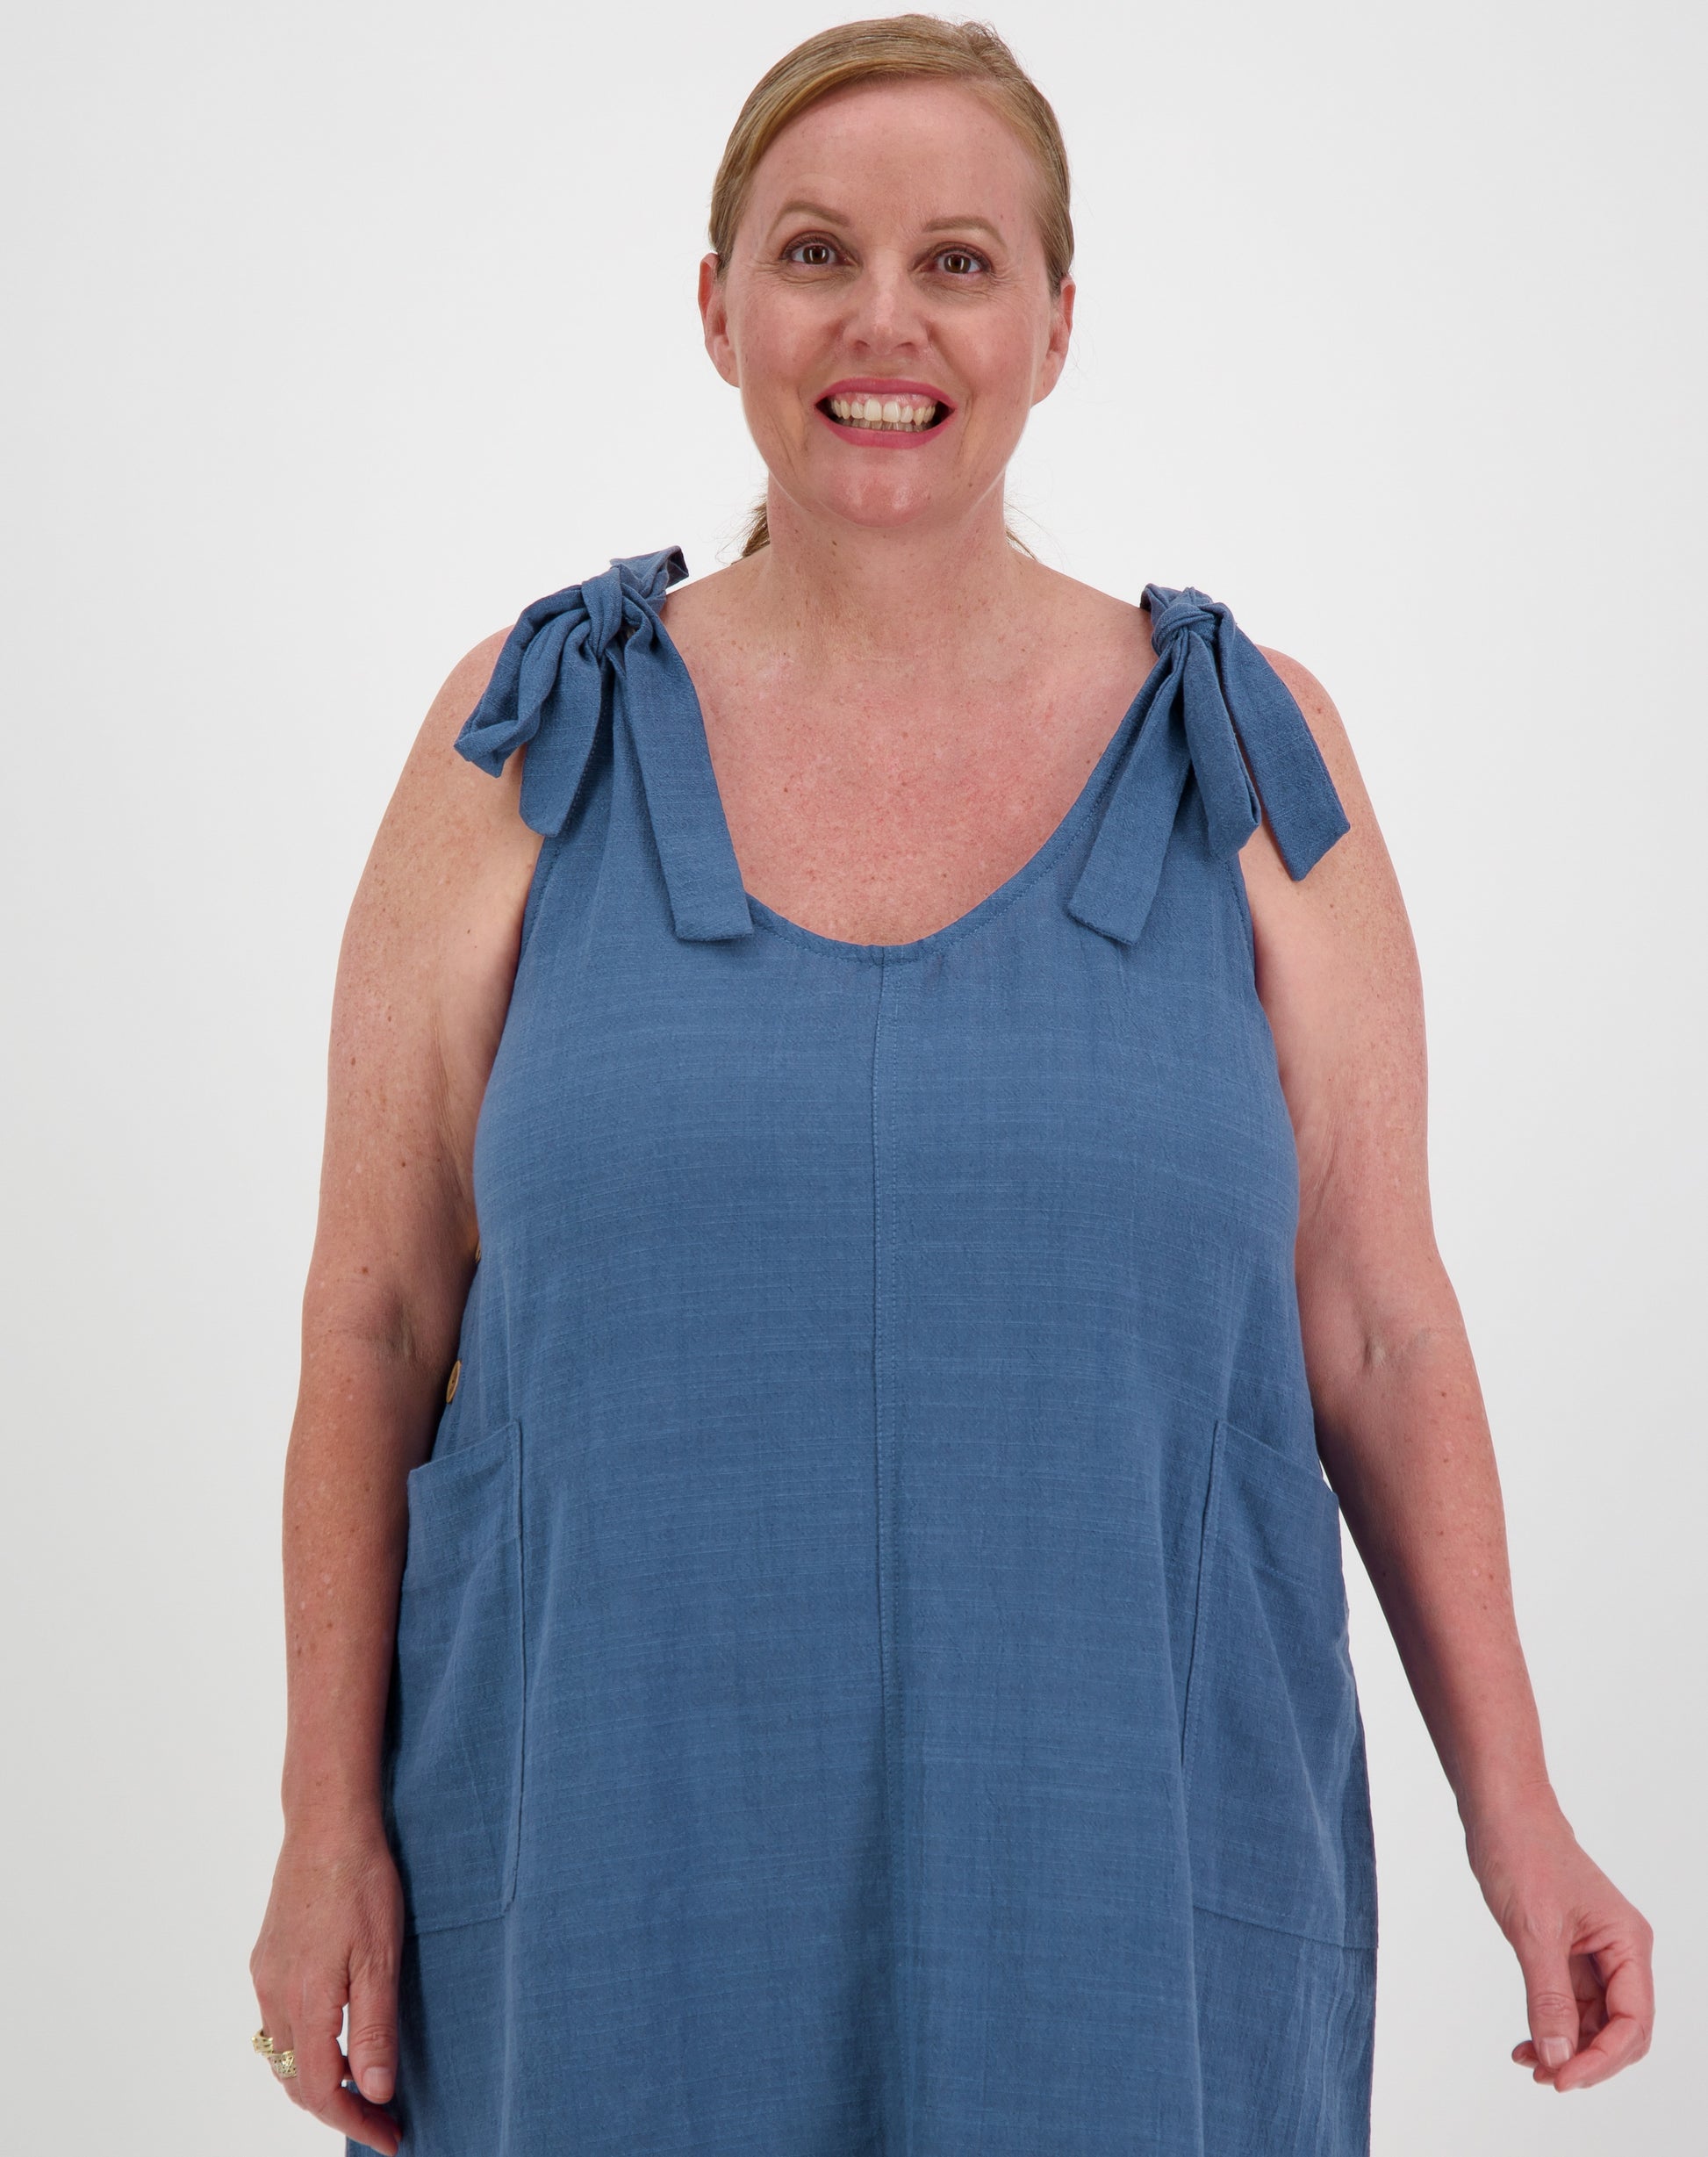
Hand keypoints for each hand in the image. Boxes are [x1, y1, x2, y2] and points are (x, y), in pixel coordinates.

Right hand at [250, 1816, 404, 2153]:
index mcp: (305, 2001)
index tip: (390, 2138)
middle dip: (337, 2109)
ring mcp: (266, 1974)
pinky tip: (335, 2034)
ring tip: (362, 2086)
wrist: (327, 1822)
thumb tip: (374, 2092)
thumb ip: (375, 2027)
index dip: (354, 2122)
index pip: (321, 2090)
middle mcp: (274, 1994)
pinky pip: (278, 2021)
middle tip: (381, 2118)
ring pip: (282, 2053)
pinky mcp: (267, 1955)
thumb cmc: (362, 1881)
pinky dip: (304, 2045)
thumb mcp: (381, 1956)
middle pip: (295, 2080)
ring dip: (317, 2079)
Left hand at [1466, 1790, 1654, 2093]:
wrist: (1499, 1809)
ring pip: (1594, 2020)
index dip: (1601, 2059)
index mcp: (1628, 1943)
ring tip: (1529, 2062)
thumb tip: (1558, 2059)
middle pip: (1621, 2030)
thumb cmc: (1522, 1851)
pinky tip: (1528, 2041)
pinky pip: (1571, 2001)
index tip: (1561, 2079)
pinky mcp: (1568, 1948)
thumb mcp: (1533, 1931)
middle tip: (1545, 2077)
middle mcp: (1620, 1950)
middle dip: (1588, 2059)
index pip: (1632, 2022)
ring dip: (1567, 2047)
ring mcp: (1595, 1951)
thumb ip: (1549, 1998)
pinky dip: (1553, 2024)